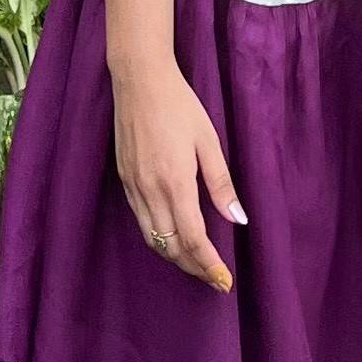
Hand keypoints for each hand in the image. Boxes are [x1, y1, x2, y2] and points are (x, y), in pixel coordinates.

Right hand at [111, 56, 246, 291]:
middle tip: (214, 277)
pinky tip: (173, 236)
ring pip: (152, 238)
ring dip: (175, 256)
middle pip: (171, 246)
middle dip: (193, 267)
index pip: (194, 238)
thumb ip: (221, 184)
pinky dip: (158, 237)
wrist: (139, 80)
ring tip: (197, 263)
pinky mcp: (124, 180)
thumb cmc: (180, 105)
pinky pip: (141, 220)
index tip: (223, 281)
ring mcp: (133, 186)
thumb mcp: (209, 141)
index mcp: (175, 182)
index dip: (209, 264)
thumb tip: (237, 220)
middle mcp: (150, 190)